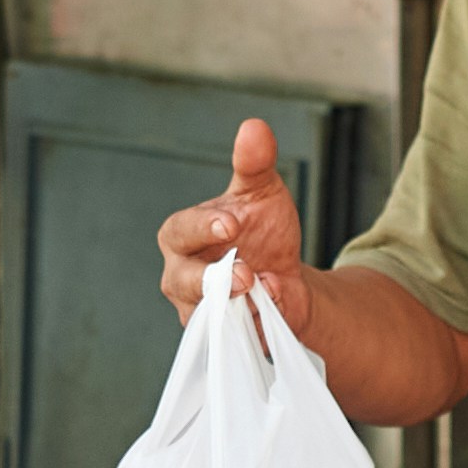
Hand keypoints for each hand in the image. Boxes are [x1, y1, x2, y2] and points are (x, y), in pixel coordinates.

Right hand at [157, 117, 309, 319]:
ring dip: (235, 307)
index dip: (202, 227)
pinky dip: (257, 325)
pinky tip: (274, 310)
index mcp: (182, 236)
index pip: (180, 231)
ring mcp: (200, 314)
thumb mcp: (262, 193)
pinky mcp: (225, 340)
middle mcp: (181, 277)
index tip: (231, 223)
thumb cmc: (262, 231)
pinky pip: (236, 338)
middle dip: (210, 278)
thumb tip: (253, 127)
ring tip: (260, 291)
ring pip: (207, 317)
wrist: (287, 278)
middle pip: (181, 281)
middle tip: (243, 274)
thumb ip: (254, 163)